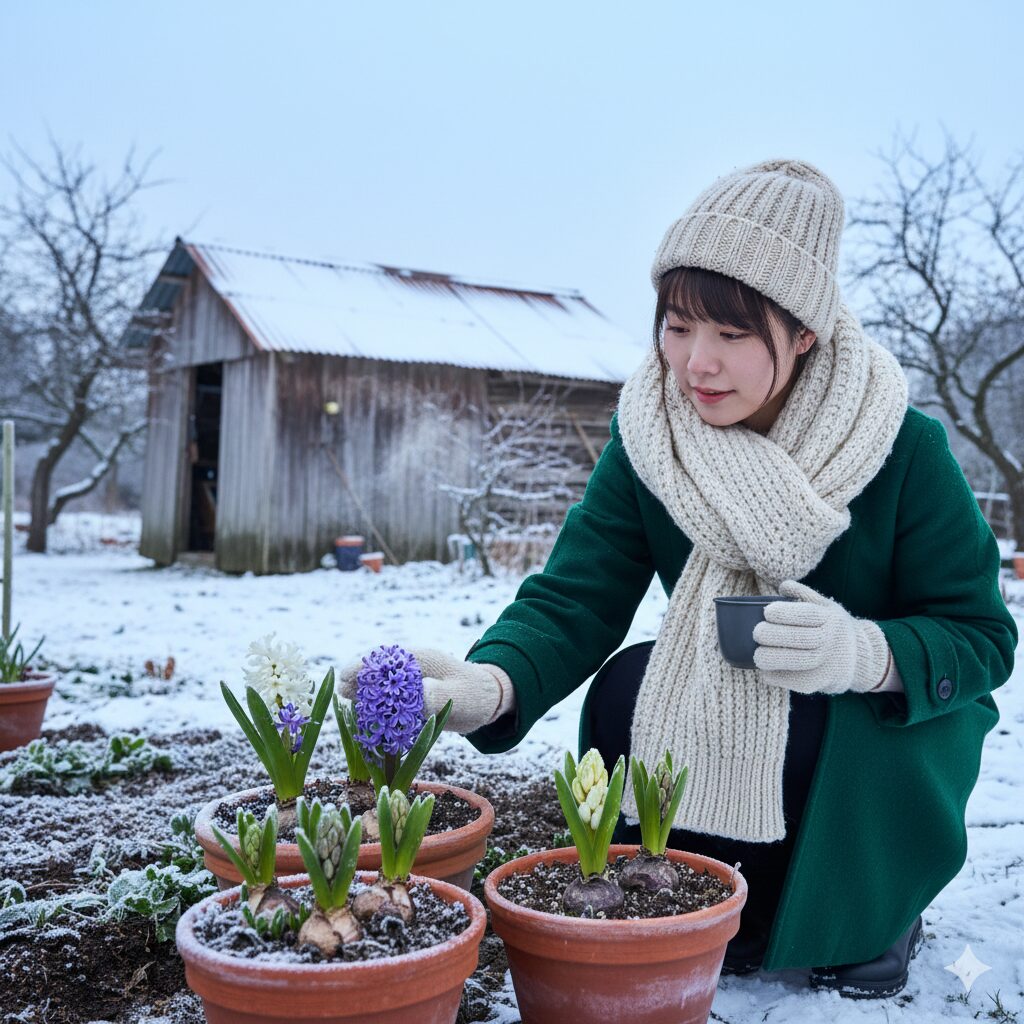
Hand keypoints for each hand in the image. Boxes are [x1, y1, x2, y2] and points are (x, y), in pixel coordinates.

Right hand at [337, 647, 504, 733]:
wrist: (487, 700)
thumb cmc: (474, 695)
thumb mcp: (459, 697)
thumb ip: (437, 695)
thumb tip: (418, 693)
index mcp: (419, 660)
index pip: (383, 659)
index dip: (362, 668)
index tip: (346, 681)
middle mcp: (410, 667)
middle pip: (375, 669)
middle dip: (357, 681)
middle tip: (342, 695)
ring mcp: (409, 681)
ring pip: (378, 684)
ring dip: (364, 694)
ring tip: (350, 708)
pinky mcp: (410, 695)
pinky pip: (388, 698)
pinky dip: (377, 706)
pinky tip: (368, 719)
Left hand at [751, 580, 889, 694]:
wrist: (861, 659)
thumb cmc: (833, 628)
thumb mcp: (827, 607)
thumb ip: (805, 595)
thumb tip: (783, 586)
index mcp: (831, 618)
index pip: (807, 614)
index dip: (785, 613)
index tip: (767, 612)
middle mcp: (831, 639)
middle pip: (802, 638)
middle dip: (775, 635)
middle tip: (757, 633)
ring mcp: (828, 662)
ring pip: (800, 661)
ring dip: (774, 658)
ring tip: (757, 655)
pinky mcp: (821, 681)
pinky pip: (798, 681)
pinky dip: (778, 677)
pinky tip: (765, 672)